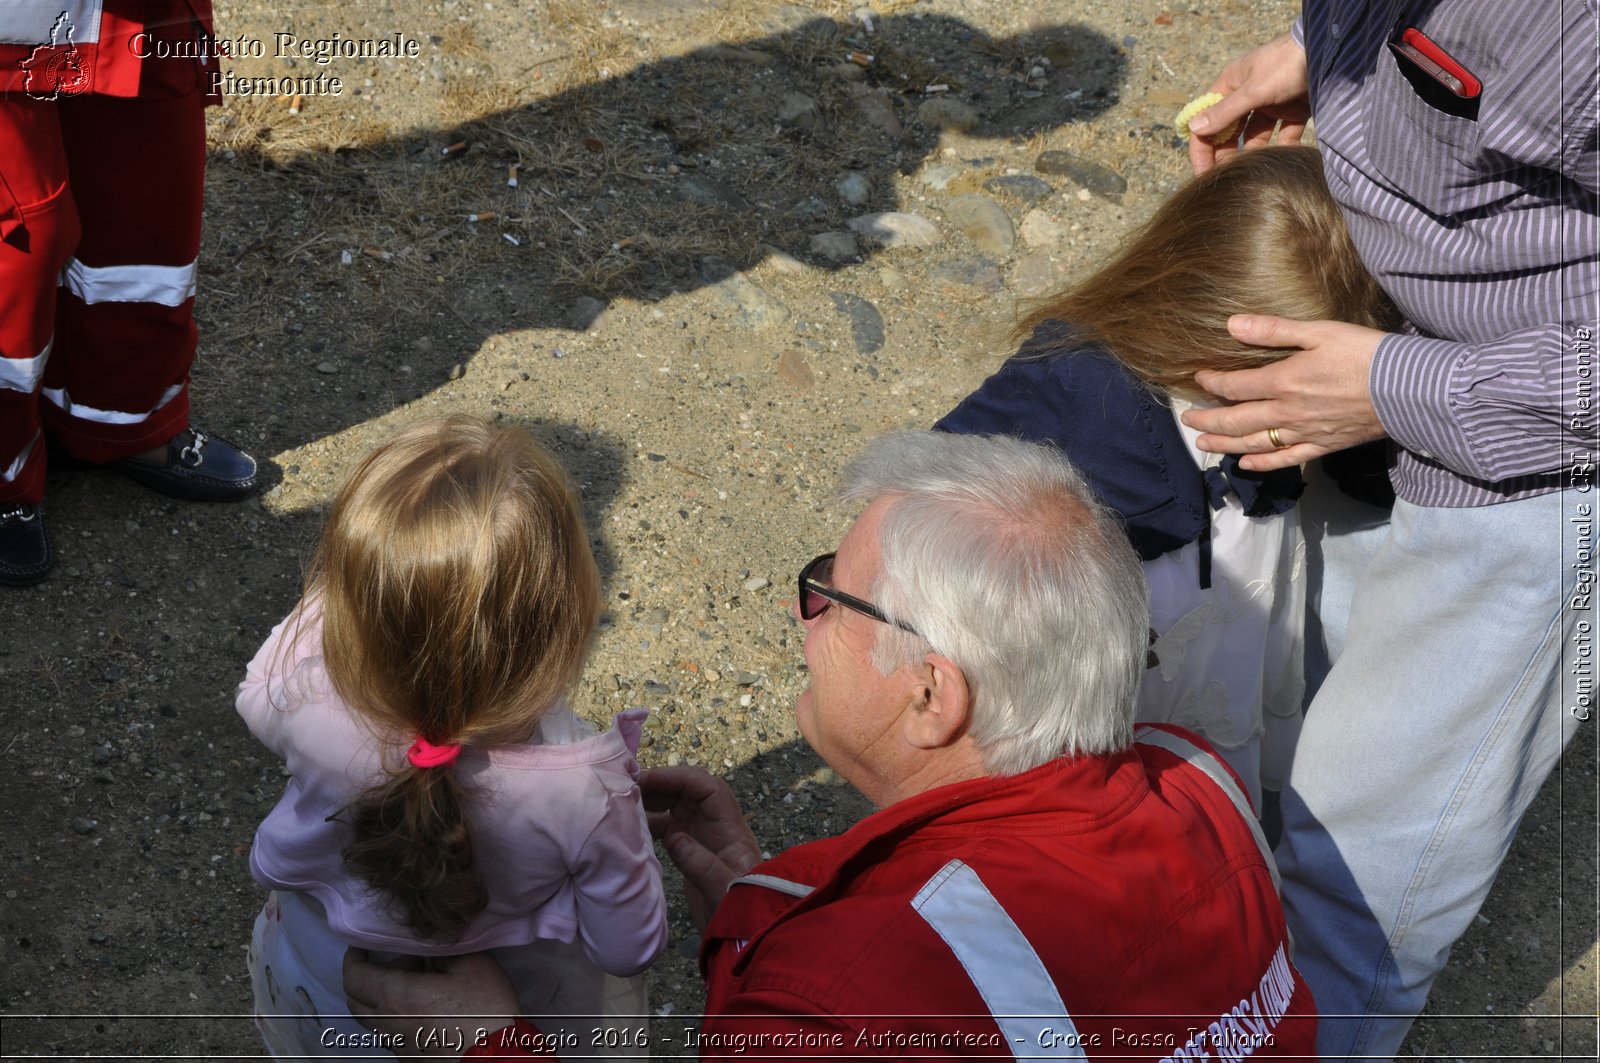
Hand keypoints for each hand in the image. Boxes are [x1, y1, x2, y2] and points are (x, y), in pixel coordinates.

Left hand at [343, 949, 517, 1059]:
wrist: (495, 1057)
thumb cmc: (482, 1009)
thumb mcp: (471, 963)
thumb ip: (442, 949)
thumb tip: (429, 947)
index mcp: (395, 996)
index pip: (354, 976)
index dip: (353, 956)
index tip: (364, 943)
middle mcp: (387, 1023)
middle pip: (356, 1000)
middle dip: (366, 976)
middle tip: (394, 961)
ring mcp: (397, 1045)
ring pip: (373, 1019)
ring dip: (381, 998)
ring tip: (411, 983)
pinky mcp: (410, 1058)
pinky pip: (391, 1033)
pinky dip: (396, 1015)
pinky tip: (425, 1008)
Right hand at [641, 766, 761, 930]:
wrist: (744, 939)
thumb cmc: (743, 913)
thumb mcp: (724, 892)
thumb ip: (701, 864)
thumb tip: (673, 836)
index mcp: (732, 830)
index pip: (709, 789)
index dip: (679, 778)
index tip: (648, 779)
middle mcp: (718, 828)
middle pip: (691, 792)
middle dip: (663, 784)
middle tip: (630, 789)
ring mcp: (705, 839)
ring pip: (679, 807)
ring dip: (655, 801)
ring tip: (628, 804)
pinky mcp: (693, 854)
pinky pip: (671, 827)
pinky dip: (653, 823)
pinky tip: (635, 828)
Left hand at [1181, 314, 1387, 471]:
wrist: (1408, 388)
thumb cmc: (1365, 353)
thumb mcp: (1319, 332)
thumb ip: (1273, 330)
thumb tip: (1231, 324)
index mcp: (1283, 382)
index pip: (1234, 387)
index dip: (1212, 384)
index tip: (1199, 379)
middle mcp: (1287, 413)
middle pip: (1236, 421)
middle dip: (1208, 422)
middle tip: (1188, 421)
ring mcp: (1303, 433)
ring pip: (1254, 444)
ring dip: (1225, 445)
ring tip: (1203, 445)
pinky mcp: (1323, 446)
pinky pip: (1285, 459)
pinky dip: (1263, 464)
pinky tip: (1246, 465)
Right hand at [1188, 32, 1309, 173]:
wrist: (1330, 52)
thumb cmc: (1286, 64)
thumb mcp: (1253, 91)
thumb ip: (1224, 112)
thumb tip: (1193, 129)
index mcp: (1230, 85)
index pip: (1207, 120)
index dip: (1202, 147)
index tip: (1203, 173)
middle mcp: (1247, 96)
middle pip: (1229, 132)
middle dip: (1226, 155)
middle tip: (1226, 180)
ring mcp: (1270, 104)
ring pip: (1255, 136)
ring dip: (1252, 153)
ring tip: (1252, 173)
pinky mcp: (1293, 111)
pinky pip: (1284, 136)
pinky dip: (1283, 148)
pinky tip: (1282, 161)